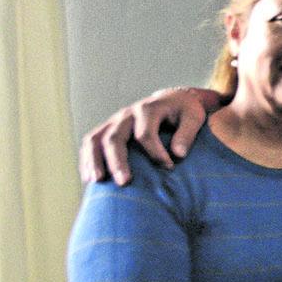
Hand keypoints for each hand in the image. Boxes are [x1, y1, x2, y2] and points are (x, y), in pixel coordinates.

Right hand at [79, 86, 219, 183]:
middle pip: (115, 137)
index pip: (145, 134)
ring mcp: (115, 121)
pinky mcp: (108, 129)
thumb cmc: (185, 111)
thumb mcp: (194, 117)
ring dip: (94, 160)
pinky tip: (89, 178)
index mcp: (148, 109)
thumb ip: (187, 134)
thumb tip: (178, 154)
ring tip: (97, 181)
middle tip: (125, 182)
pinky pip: (91, 142)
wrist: (173, 100)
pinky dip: (88, 159)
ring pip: (96, 139)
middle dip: (118, 161)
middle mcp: (127, 114)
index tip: (169, 167)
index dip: (155, 152)